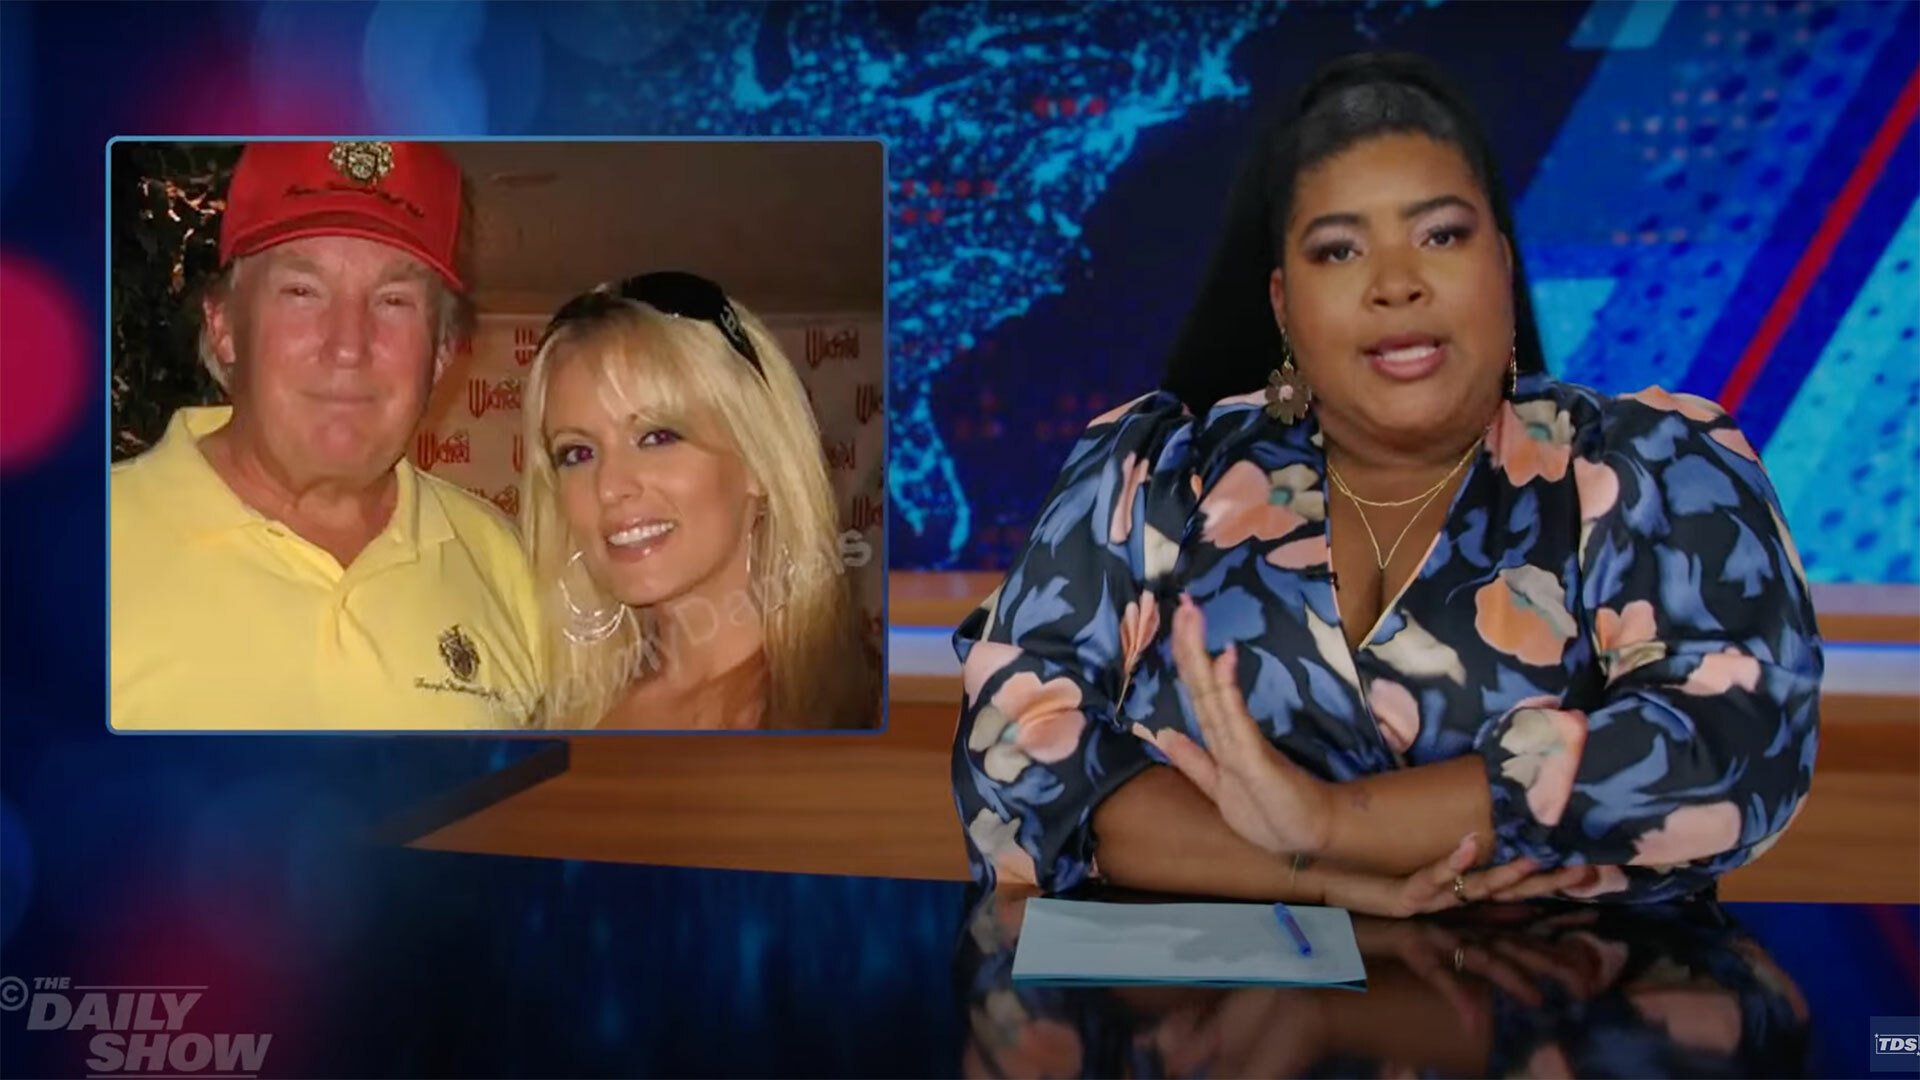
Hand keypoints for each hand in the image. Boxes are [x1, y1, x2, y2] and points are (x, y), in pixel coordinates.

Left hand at [1133, 593, 1332, 858]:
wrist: (1310, 835)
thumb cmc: (1270, 813)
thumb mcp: (1219, 788)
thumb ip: (1194, 762)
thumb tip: (1163, 734)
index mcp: (1220, 738)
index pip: (1198, 692)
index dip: (1186, 658)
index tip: (1178, 622)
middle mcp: (1230, 733)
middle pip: (1203, 684)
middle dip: (1190, 644)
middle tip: (1185, 603)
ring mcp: (1243, 742)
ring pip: (1214, 694)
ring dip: (1202, 656)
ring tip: (1194, 618)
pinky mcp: (1256, 758)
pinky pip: (1235, 722)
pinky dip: (1227, 691)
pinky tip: (1224, 661)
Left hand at [1323, 834, 1601, 919]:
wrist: (1319, 863)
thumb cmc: (1366, 846)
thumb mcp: (1410, 830)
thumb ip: (1442, 812)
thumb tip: (1475, 783)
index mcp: (1455, 877)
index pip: (1510, 874)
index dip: (1545, 870)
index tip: (1586, 861)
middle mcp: (1449, 891)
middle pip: (1507, 889)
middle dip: (1545, 882)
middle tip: (1586, 871)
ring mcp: (1428, 896)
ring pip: (1478, 889)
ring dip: (1509, 875)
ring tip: (1539, 858)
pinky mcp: (1403, 898)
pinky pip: (1434, 879)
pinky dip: (1454, 862)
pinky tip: (1471, 842)